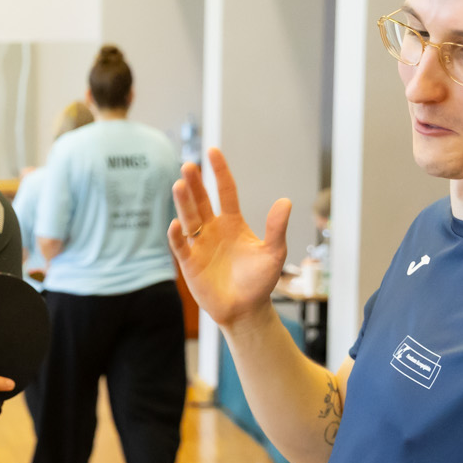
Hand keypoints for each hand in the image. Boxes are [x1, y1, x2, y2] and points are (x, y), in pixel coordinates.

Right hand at [167, 148, 290, 327]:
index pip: (225, 191)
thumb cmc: (260, 282)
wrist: (246, 310)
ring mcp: (200, 245)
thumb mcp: (273, 253)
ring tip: (179, 184)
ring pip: (189, 218)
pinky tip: (176, 224)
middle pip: (201, 201)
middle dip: (195, 183)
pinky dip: (177, 236)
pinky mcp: (190, 263)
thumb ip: (276, 228)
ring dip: (184, 203)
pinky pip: (181, 246)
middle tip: (189, 165)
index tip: (213, 152)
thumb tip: (285, 201)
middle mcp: (213, 230)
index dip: (219, 172)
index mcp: (233, 223)